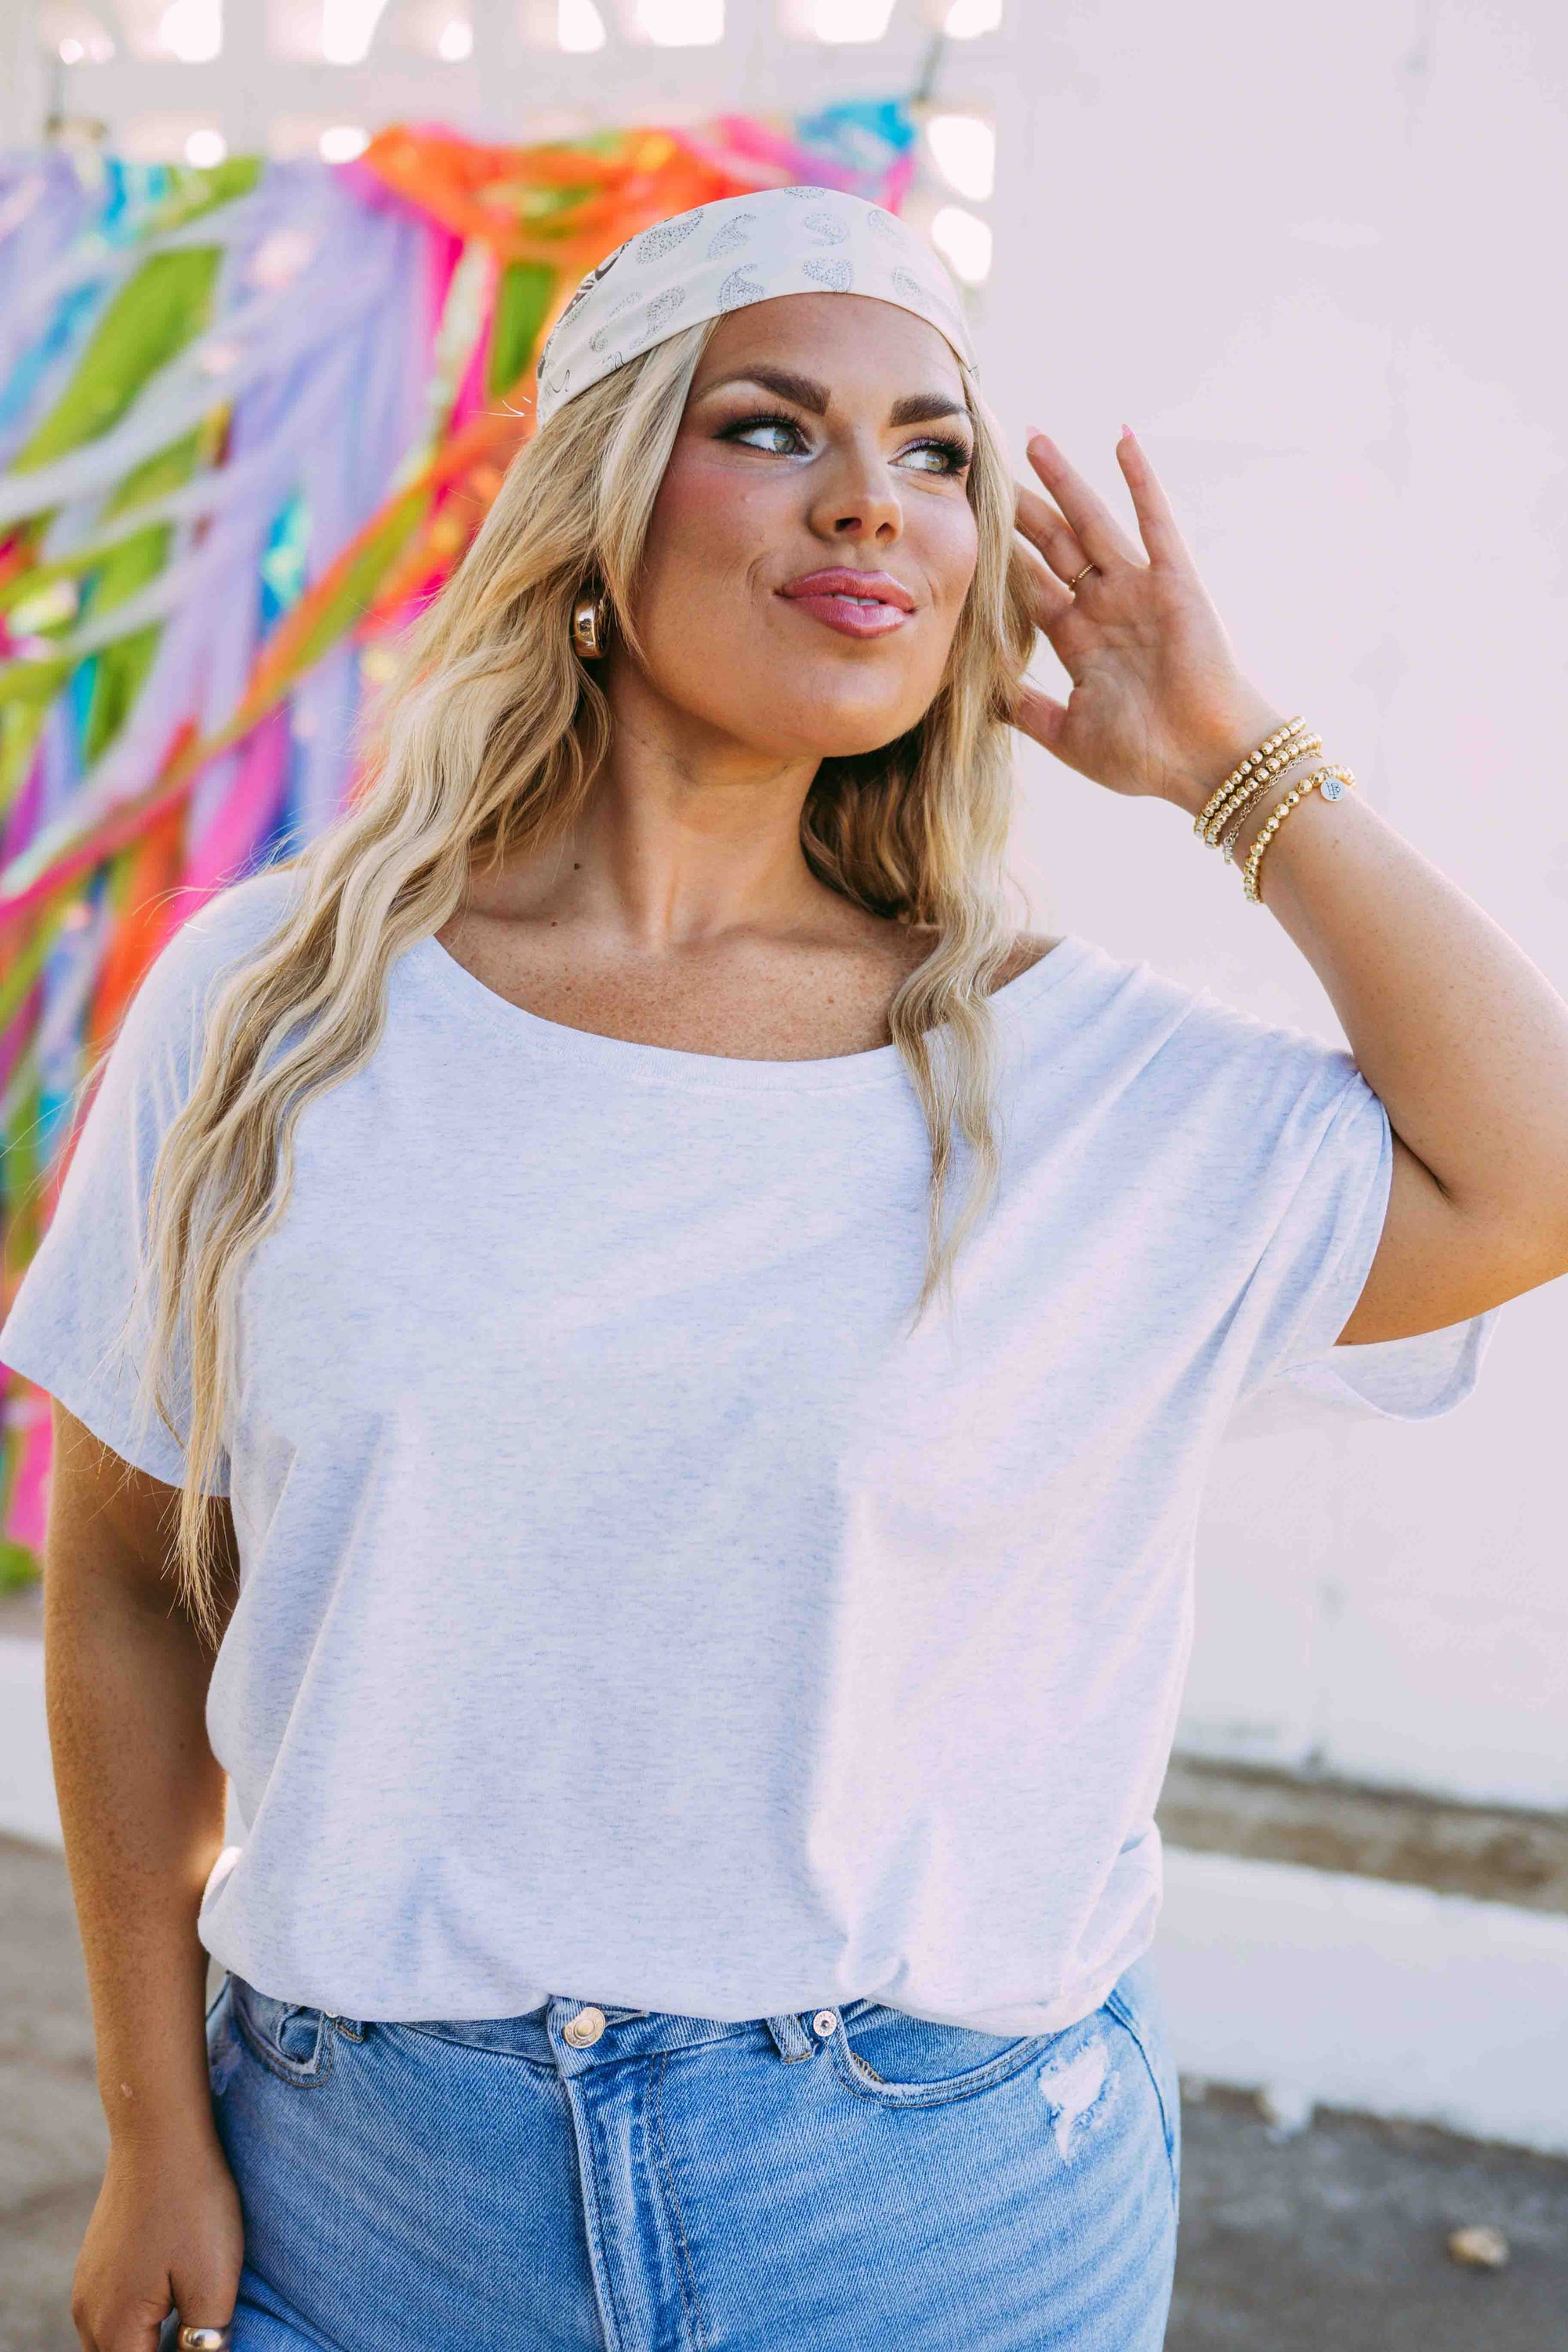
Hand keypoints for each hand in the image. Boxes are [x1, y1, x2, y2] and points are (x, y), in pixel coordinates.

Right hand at [71, 2138, 241, 2351]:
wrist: (160, 2131)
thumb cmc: (192, 2205)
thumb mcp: (212, 2285)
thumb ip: (203, 2344)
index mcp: (114, 2330)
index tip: (203, 2341)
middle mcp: (89, 2313)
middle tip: (200, 2337)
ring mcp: (88, 2284)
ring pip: (115, 2340)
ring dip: (147, 2342)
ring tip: (190, 2324)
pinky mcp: (98, 2258)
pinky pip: (114, 2309)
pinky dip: (140, 2318)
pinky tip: (172, 2297)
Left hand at [1011, 427, 1284, 812]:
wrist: (1203, 761)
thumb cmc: (1144, 756)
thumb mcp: (1067, 734)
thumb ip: (1024, 710)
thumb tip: (975, 698)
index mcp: (1080, 641)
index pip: (1030, 587)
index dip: (999, 557)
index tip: (966, 526)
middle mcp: (1105, 607)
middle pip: (1052, 546)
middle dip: (1021, 509)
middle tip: (985, 471)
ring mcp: (1138, 590)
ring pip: (1091, 522)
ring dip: (1064, 481)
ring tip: (1033, 441)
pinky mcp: (1174, 582)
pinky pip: (1155, 521)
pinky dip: (1140, 481)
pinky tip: (1122, 440)